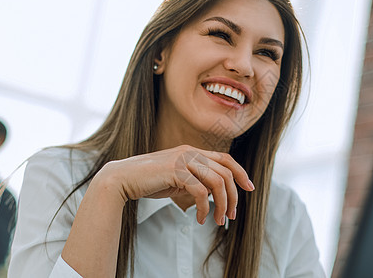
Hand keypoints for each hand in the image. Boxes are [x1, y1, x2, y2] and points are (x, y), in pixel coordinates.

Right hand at [95, 145, 253, 225]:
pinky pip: (201, 191)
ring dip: (222, 205)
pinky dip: (204, 208)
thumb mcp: (176, 179)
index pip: (225, 159)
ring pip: (217, 181)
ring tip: (218, 221)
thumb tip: (211, 195)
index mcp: (193, 151)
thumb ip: (194, 181)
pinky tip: (199, 218)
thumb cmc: (149, 181)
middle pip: (226, 173)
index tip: (249, 188)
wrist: (122, 178)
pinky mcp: (176, 171)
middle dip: (233, 197)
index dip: (240, 173)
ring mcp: (183, 160)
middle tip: (231, 216)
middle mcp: (191, 152)